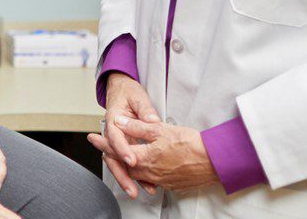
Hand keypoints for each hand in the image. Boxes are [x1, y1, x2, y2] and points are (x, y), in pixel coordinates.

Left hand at [87, 118, 217, 193]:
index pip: (117, 149)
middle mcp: (149, 172)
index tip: (93, 138)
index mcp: (144, 157)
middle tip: (103, 147)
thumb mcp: (160, 129)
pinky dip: (143, 172)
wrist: (213, 161)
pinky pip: (150, 179)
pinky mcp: (170, 184)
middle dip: (112, 155)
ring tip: (121, 158)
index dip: (104, 142)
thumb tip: (120, 122)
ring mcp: (160, 180)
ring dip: (127, 165)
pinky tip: (144, 168)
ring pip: (136, 173)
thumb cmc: (191, 144)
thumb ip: (137, 126)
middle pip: (124, 164)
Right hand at [98, 73, 159, 197]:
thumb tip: (151, 120)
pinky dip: (133, 173)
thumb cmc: (127, 91)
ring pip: (118, 162)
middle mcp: (113, 132)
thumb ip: (144, 109)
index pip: (116, 138)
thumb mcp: (137, 96)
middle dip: (122, 174)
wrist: (120, 88)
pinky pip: (126, 161)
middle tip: (131, 188)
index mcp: (113, 119)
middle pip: (113, 157)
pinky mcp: (125, 144)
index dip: (123, 151)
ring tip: (136, 191)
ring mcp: (118, 140)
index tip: (132, 161)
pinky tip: (144, 183)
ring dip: (126, 178)